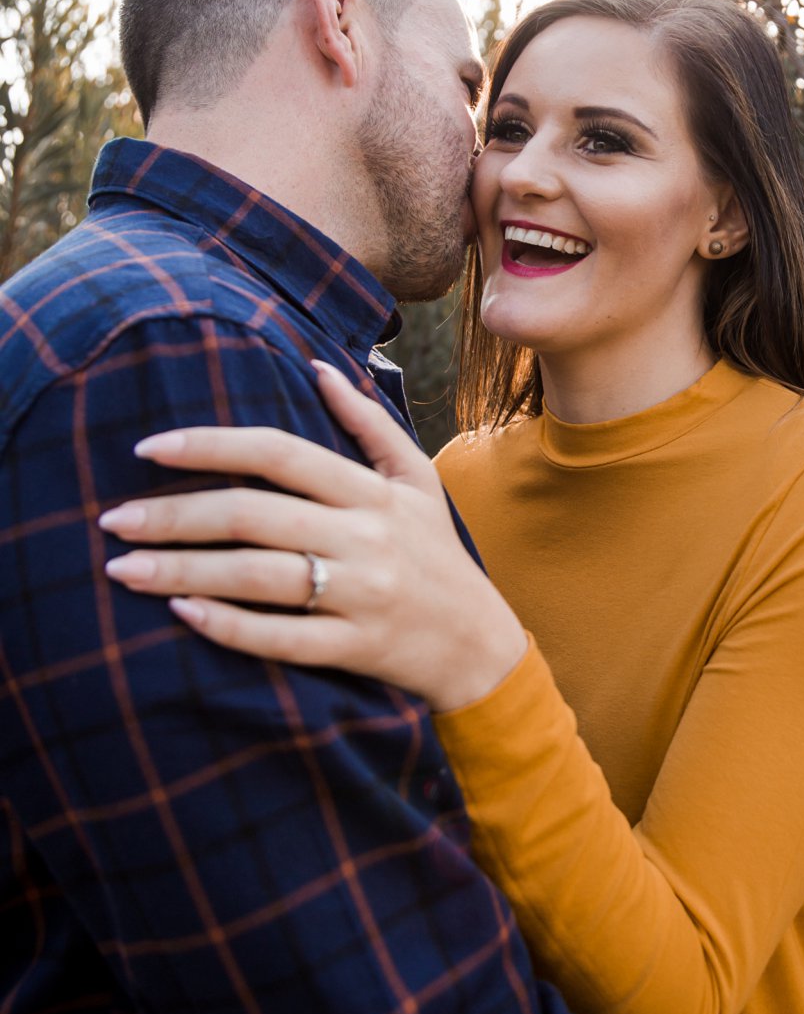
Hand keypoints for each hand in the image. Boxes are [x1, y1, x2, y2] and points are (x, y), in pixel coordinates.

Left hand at [99, 362, 526, 711]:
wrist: (480, 645)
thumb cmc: (437, 554)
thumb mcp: (416, 478)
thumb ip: (367, 422)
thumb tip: (319, 366)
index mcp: (372, 491)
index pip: (280, 453)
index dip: (212, 446)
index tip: (149, 448)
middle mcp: (365, 536)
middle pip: (255, 516)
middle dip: (175, 514)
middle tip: (113, 519)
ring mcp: (360, 594)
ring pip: (258, 577)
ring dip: (183, 570)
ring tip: (124, 568)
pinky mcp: (356, 647)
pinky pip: (283, 638)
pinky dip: (229, 626)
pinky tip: (181, 614)